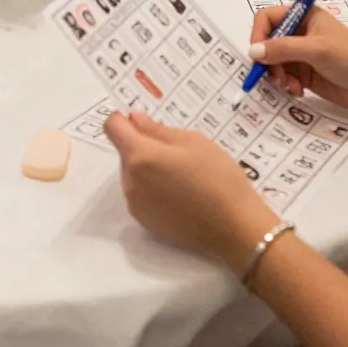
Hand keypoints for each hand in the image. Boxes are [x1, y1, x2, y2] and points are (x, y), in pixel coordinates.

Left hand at [103, 110, 274, 270]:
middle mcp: (129, 181)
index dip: (124, 119)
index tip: (143, 122)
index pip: (112, 127)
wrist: (234, 228)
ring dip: (148, 169)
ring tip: (183, 178)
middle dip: (144, 147)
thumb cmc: (218, 177)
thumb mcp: (194, 142)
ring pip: (133, 175)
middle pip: (126, 152)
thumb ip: (157, 129)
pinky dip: (153, 190)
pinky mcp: (144, 222)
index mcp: (139, 156)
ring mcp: (135, 204)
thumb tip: (134, 118)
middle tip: (179, 154)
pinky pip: (141, 195)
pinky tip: (180, 197)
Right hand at [249, 4, 347, 111]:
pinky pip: (284, 78)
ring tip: (290, 86)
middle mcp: (300, 33)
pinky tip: (298, 91)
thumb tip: (252, 52)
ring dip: (277, 76)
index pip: (267, 18)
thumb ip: (283, 49)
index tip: (258, 55)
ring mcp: (303, 55)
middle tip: (275, 76)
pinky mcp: (306, 75)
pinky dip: (286, 85)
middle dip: (268, 61)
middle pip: (267, 43)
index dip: (258, 35)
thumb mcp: (316, 49)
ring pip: (273, 63)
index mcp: (304, 16)